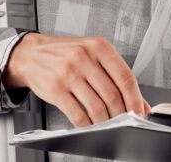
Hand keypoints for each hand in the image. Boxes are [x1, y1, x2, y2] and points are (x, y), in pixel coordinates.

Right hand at [2, 32, 149, 126]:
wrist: (31, 54)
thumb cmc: (65, 53)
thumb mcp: (92, 54)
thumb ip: (115, 74)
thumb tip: (139, 101)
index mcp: (98, 46)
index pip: (125, 76)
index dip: (135, 98)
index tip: (139, 110)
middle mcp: (84, 57)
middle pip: (112, 94)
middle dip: (122, 113)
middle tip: (125, 120)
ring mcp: (68, 73)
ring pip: (96, 107)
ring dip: (106, 121)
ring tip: (108, 123)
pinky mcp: (55, 90)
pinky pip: (77, 115)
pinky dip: (88, 125)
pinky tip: (91, 125)